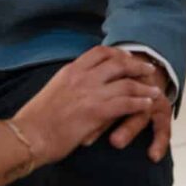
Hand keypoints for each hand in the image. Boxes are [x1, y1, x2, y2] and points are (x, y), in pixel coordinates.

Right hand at [12, 46, 161, 167]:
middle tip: (147, 68)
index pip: (98, 52)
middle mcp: (82, 76)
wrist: (31, 133)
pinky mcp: (96, 111)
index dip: (117, 53)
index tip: (127, 56)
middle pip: (116, 62)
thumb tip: (79, 85)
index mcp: (71, 69)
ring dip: (143, 86)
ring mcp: (90, 92)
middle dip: (135, 65)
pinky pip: (125, 103)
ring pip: (125, 83)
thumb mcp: (54, 89)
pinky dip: (139, 102)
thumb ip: (70, 83)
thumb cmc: (38, 117)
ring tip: (154, 89)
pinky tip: (148, 105)